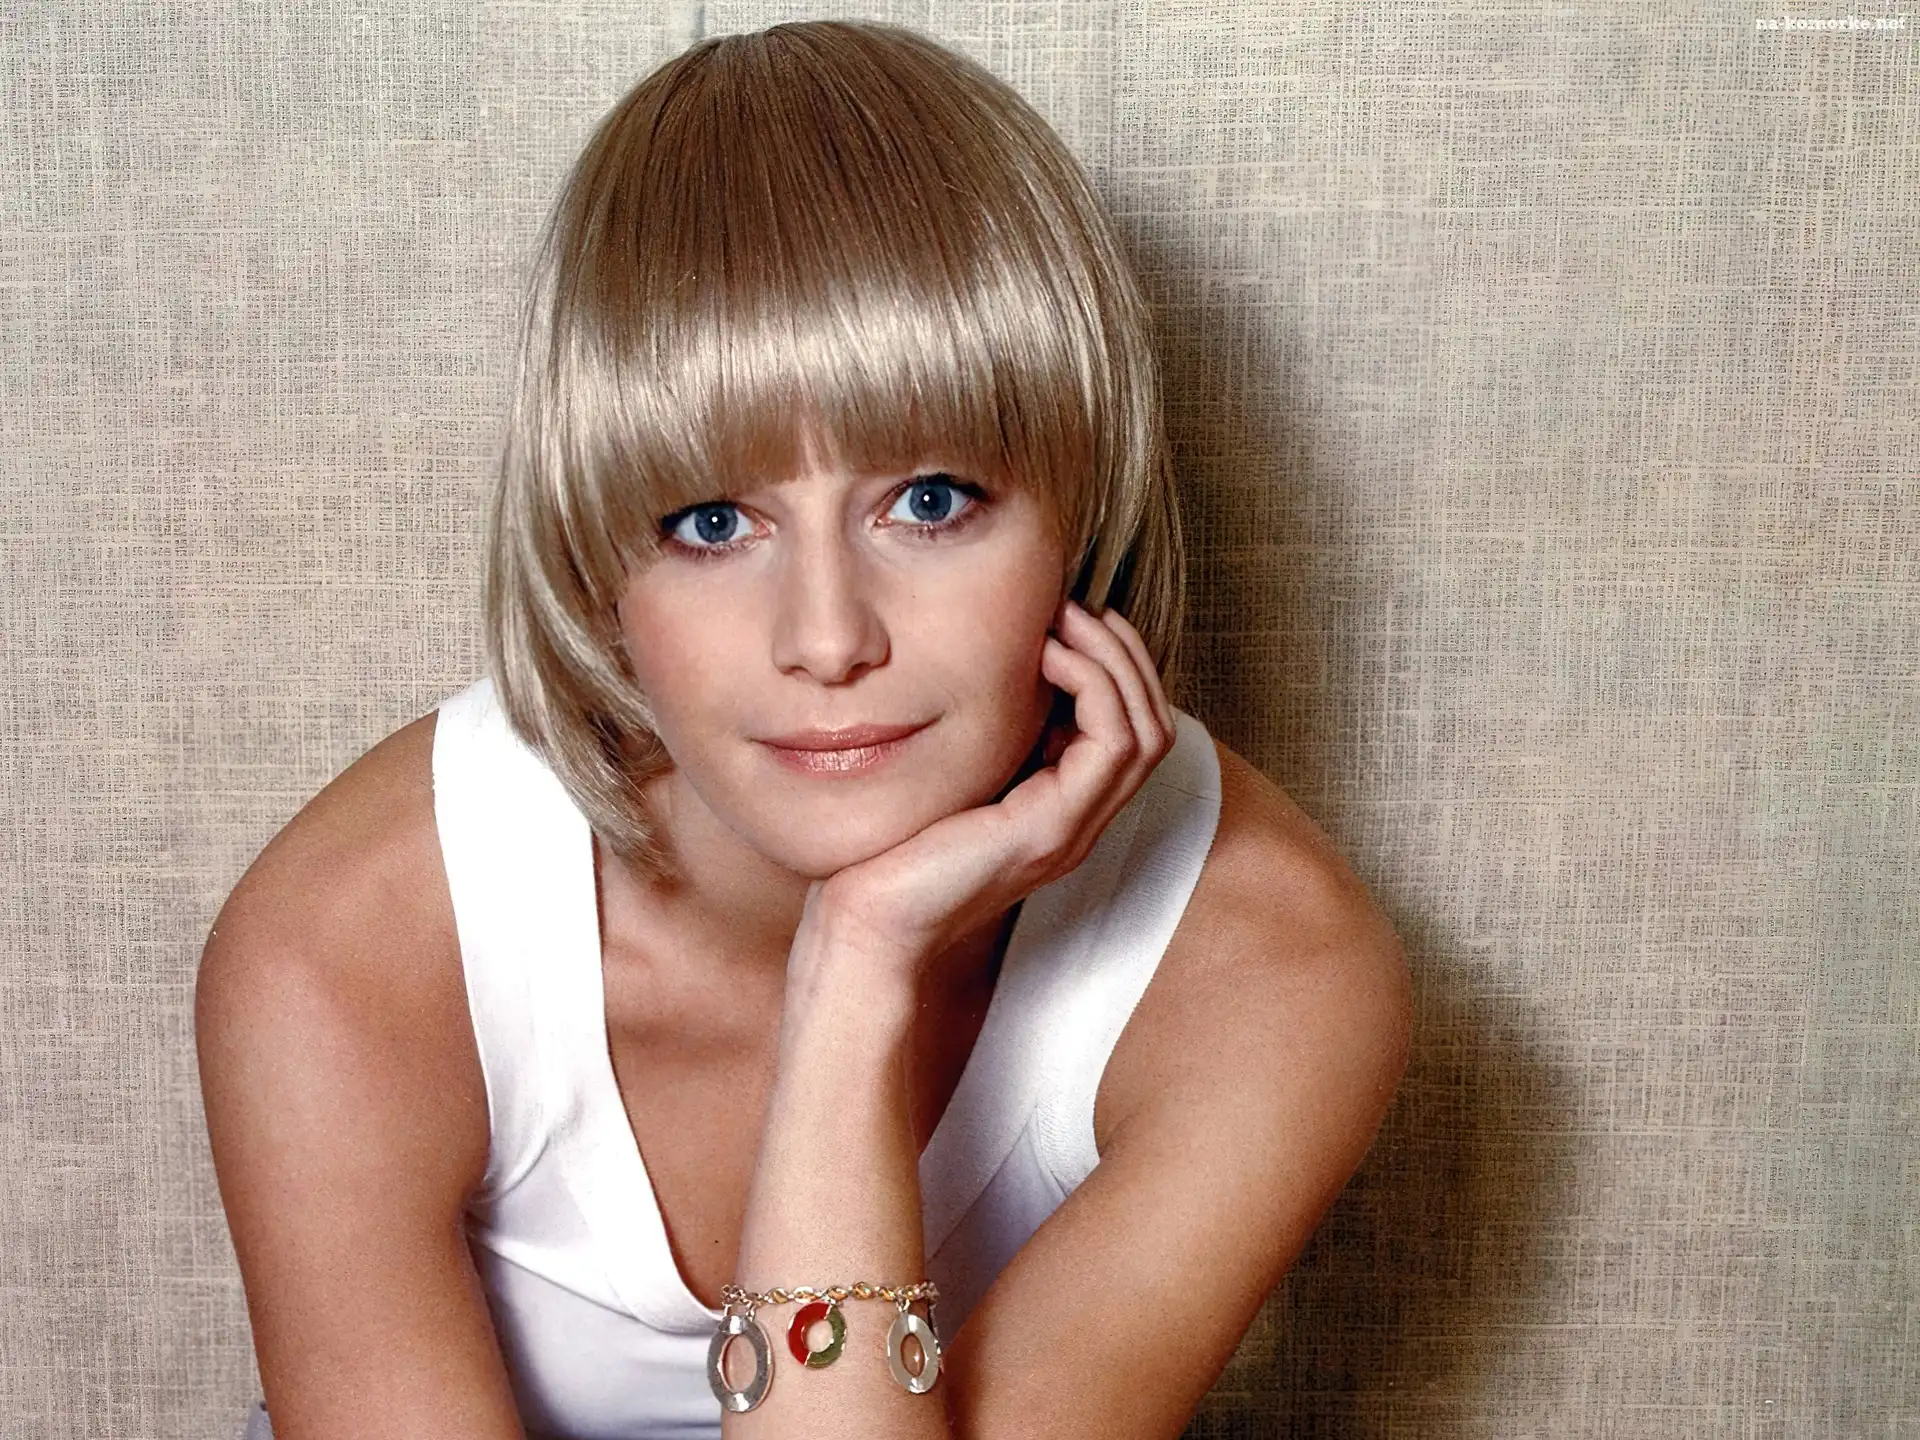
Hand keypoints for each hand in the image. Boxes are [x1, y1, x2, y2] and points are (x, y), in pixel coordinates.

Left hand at [801, 598, 1177, 981]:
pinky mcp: (1051, 829)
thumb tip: (984, 669)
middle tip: (1075, 606)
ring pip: (1147, 728)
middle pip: (1154, 722)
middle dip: (1124, 652)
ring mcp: (1072, 828)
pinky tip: (1046, 656)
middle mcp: (1079, 819)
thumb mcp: (948, 774)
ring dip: (1114, 659)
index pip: (1129, 727)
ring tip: (1066, 620)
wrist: (867, 926)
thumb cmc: (890, 852)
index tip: (1066, 619)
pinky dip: (1093, 685)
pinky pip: (1113, 742)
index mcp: (1059, 807)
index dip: (1112, 664)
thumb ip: (979, 736)